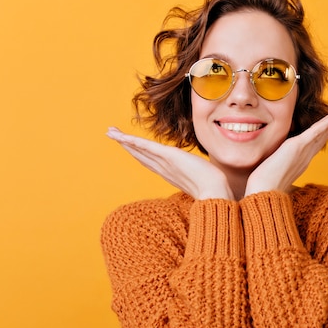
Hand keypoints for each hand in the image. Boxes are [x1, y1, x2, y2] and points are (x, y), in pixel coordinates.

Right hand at [106, 127, 234, 199]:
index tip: (129, 146)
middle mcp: (165, 170)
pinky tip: (122, 137)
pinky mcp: (170, 158)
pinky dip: (133, 142)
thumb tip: (213, 175)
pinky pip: (147, 148)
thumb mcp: (207, 178)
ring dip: (124, 141)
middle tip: (111, 135)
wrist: (217, 195)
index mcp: (172, 174)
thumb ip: (204, 175)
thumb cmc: (216, 190)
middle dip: (126, 145)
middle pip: (140, 155)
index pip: (151, 161)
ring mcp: (166, 164)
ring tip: (110, 132)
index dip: (139, 153)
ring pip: (140, 151)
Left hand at [244, 102, 327, 196]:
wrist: (263, 192)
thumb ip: (276, 163)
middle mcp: (306, 156)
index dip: (325, 131)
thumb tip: (270, 162)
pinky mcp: (298, 147)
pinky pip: (315, 132)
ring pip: (323, 131)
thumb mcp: (272, 169)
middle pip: (324, 135)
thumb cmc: (264, 185)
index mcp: (300, 161)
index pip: (316, 143)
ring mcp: (303, 152)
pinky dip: (326, 123)